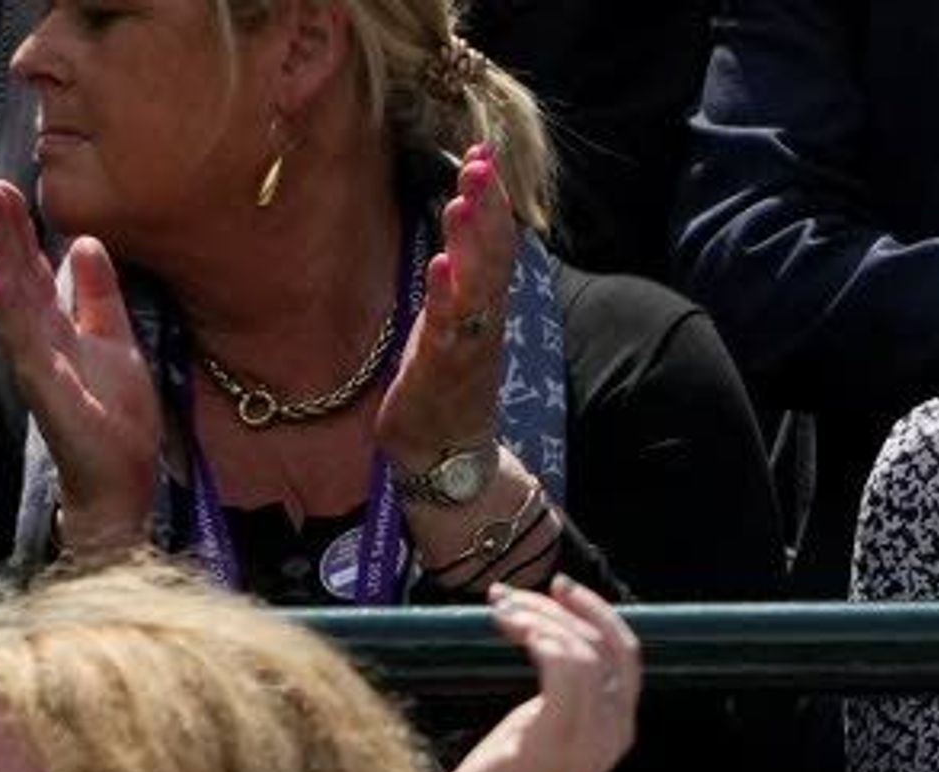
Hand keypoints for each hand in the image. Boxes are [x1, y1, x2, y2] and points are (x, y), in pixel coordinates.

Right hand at [0, 180, 162, 549]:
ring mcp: (39, 364)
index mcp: (55, 326)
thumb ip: (99, 295)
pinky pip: (24, 345)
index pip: (31, 267)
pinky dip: (10, 313)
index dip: (17, 228)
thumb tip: (86, 242)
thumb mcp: (115, 341)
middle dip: (1, 231)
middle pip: (16, 275)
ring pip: (13, 301)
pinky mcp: (46, 390)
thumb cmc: (115, 420)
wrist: (121, 481)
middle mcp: (40, 340)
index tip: (2, 187)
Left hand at [375, 140, 514, 484]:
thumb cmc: (442, 382)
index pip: (495, 241)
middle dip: (487, 206)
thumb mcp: (447, 318)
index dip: (492, 198)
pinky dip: (448, 297)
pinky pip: (449, 330)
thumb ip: (455, 274)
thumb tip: (453, 224)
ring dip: (470, 242)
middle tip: (479, 161)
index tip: (483, 150)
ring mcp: (467, 345)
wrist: (444, 453)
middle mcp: (483, 319)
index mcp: (483, 303)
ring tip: (461, 200)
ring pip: (476, 286)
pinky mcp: (444, 372)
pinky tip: (442, 267)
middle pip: (493, 255)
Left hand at [430, 579, 638, 771]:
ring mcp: (588, 740)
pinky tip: (513, 632)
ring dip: (540, 618)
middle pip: (607, 645)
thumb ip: (560, 688)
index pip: (627, 654)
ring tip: (501, 612)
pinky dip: (540, 637)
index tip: (558, 588)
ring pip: (583, 650)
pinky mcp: (555, 740)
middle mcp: (614, 733)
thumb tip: (547, 627)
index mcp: (617, 728)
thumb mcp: (540, 723)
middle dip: (561, 607)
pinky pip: (564, 669)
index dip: (598, 612)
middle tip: (511, 597)